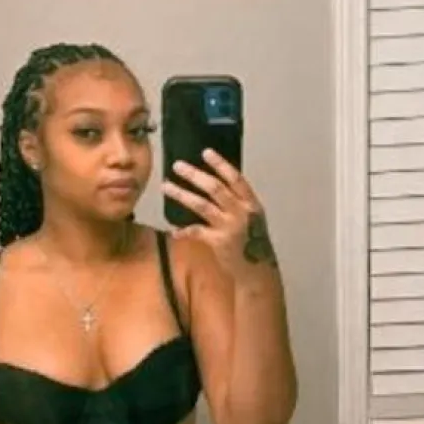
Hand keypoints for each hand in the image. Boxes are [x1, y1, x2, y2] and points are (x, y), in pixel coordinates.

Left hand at [163, 149, 276, 273]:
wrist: (256, 270)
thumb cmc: (251, 243)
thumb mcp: (251, 219)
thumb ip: (237, 203)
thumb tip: (214, 185)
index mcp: (251, 204)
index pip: (235, 178)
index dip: (220, 164)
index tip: (206, 152)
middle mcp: (241, 212)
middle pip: (215, 188)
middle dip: (194, 175)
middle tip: (177, 166)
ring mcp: (230, 226)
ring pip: (202, 205)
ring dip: (182, 194)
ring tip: (166, 186)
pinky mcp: (219, 242)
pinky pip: (197, 231)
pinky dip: (184, 231)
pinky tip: (174, 230)